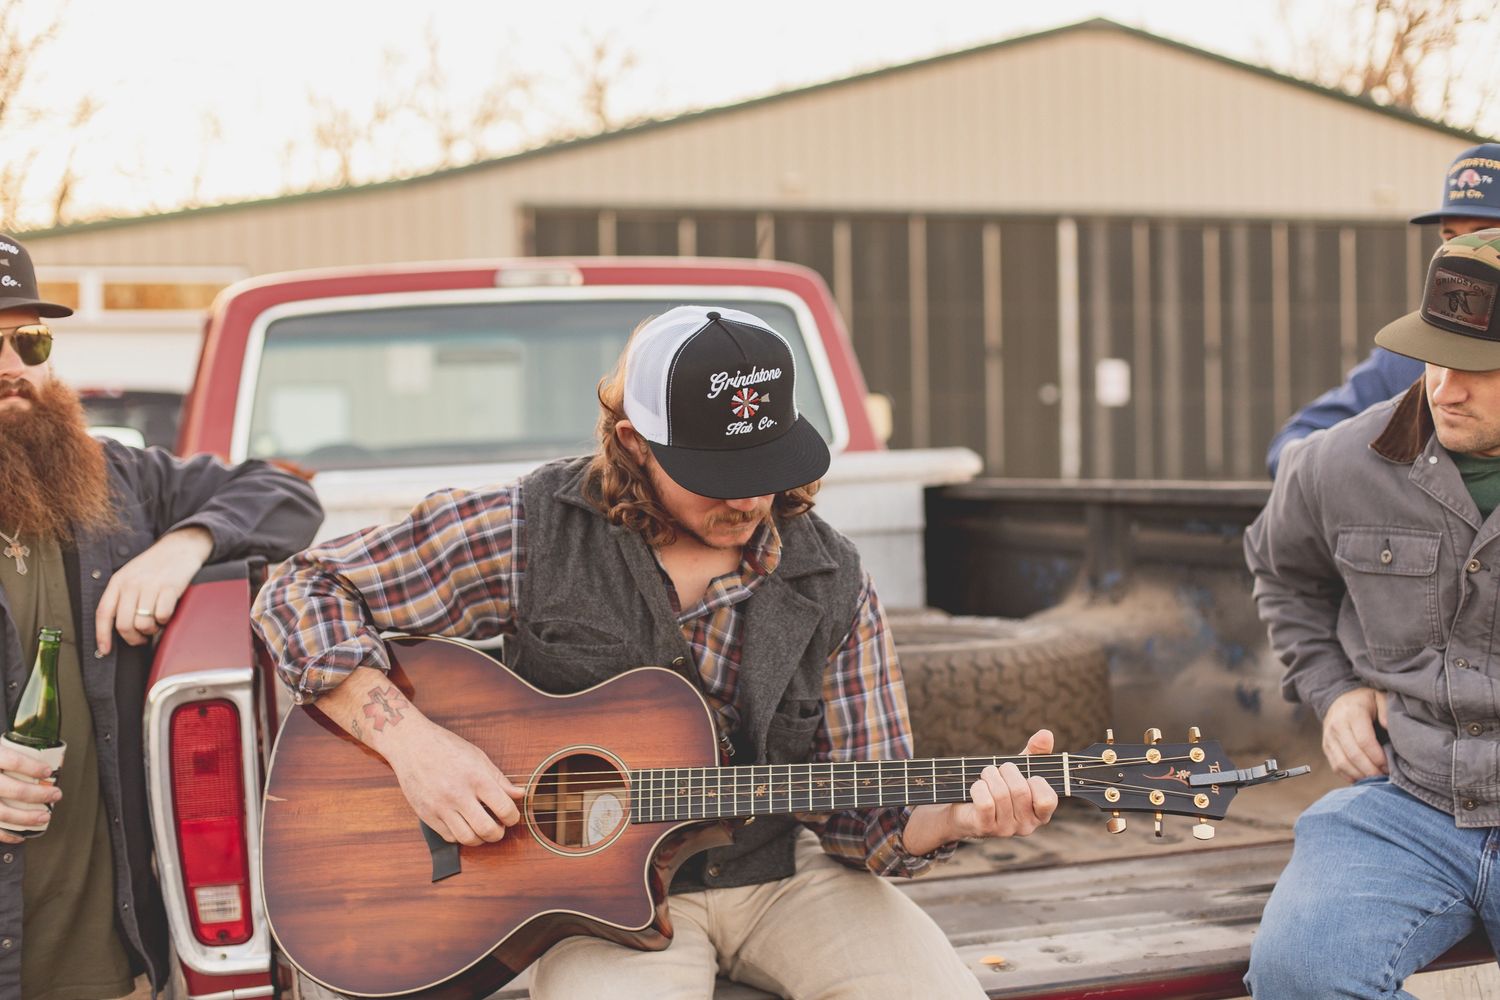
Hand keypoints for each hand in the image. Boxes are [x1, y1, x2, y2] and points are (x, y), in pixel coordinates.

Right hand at [0, 743, 61, 844]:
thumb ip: (11, 756)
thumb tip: (44, 763)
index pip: (13, 760)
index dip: (32, 767)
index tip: (48, 771)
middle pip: (14, 789)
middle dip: (39, 794)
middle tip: (56, 794)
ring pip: (3, 813)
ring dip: (27, 817)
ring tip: (44, 816)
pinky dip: (7, 835)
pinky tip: (21, 836)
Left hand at [95, 527, 213, 653]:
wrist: (179, 548)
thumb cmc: (155, 565)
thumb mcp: (130, 576)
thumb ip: (122, 598)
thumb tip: (118, 627)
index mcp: (118, 582)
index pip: (103, 613)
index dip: (102, 635)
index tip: (105, 650)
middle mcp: (131, 584)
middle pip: (124, 625)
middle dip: (134, 638)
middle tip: (141, 638)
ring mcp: (150, 585)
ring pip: (144, 624)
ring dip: (152, 629)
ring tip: (156, 622)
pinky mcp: (169, 588)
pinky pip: (162, 616)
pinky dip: (166, 620)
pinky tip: (166, 613)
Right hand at [382, 718, 526, 846]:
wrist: (412, 744)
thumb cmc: (446, 747)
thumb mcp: (478, 757)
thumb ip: (500, 779)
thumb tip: (519, 794)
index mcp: (476, 778)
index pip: (504, 809)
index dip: (513, 817)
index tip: (511, 816)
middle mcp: (458, 794)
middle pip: (487, 830)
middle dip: (499, 834)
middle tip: (499, 827)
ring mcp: (440, 806)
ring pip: (467, 838)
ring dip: (480, 838)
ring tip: (482, 828)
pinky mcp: (426, 815)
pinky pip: (449, 837)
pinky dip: (460, 836)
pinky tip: (464, 824)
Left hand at [949, 729, 1058, 838]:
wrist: (966, 809)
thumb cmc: (999, 786)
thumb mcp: (1020, 769)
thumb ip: (1036, 752)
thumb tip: (1046, 734)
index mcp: (1040, 814)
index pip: (1048, 800)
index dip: (1037, 782)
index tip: (1028, 776)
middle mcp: (1026, 826)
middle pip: (1020, 791)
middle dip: (1007, 771)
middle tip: (999, 769)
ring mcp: (1006, 829)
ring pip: (1001, 794)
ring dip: (990, 775)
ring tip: (986, 774)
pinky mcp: (985, 828)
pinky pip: (985, 802)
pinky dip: (978, 787)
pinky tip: (977, 786)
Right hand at [1322, 687, 1388, 781]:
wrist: (1338, 700)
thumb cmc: (1365, 702)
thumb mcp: (1379, 698)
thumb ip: (1386, 710)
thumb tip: (1386, 727)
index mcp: (1352, 713)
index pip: (1364, 741)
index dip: (1377, 757)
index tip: (1389, 766)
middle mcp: (1337, 725)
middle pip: (1353, 755)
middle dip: (1371, 770)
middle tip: (1385, 776)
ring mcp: (1329, 737)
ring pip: (1343, 763)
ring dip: (1360, 775)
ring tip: (1375, 778)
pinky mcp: (1326, 747)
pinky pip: (1336, 766)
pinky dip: (1350, 776)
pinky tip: (1363, 777)